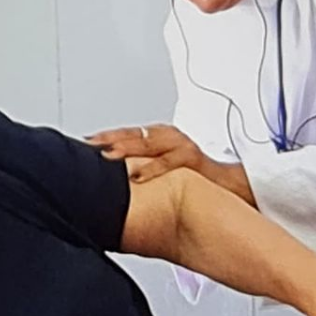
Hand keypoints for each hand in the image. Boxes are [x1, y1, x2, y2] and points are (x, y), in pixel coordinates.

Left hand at [86, 124, 207, 182]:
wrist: (228, 183)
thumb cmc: (196, 176)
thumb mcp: (166, 165)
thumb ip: (145, 165)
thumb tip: (119, 174)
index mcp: (162, 136)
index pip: (129, 133)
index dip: (107, 136)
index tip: (87, 141)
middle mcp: (171, 137)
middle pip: (135, 135)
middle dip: (110, 139)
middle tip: (90, 145)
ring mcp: (182, 146)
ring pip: (149, 145)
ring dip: (127, 150)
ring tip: (108, 156)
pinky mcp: (192, 159)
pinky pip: (168, 163)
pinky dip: (151, 169)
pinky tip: (136, 177)